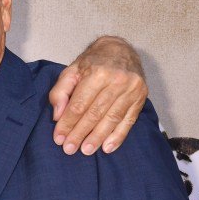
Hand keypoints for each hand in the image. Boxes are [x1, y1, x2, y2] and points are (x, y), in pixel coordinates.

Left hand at [49, 36, 146, 154]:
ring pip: (111, 119)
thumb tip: (58, 116)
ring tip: (86, 150)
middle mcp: (117, 81)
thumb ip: (60, 92)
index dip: (67, 123)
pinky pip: (129, 121)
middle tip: (69, 149)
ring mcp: (131, 90)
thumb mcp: (72, 70)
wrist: (121, 49)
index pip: (79, 105)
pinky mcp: (140, 97)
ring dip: (98, 138)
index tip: (59, 138)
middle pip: (95, 114)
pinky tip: (108, 147)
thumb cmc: (93, 62)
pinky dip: (118, 136)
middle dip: (80, 134)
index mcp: (97, 73)